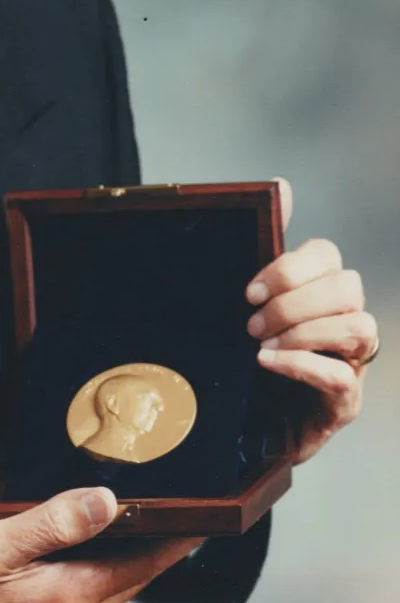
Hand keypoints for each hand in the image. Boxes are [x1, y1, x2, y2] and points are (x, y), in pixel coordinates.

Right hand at [0, 487, 199, 602]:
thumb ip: (48, 523)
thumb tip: (106, 501)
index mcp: (66, 594)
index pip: (138, 567)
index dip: (170, 542)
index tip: (199, 522)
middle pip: (129, 584)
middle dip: (154, 555)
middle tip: (175, 523)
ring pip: (108, 595)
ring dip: (127, 567)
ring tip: (138, 535)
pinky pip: (82, 599)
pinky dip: (98, 577)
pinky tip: (85, 557)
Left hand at [245, 178, 376, 464]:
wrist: (245, 420)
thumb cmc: (253, 350)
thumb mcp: (252, 297)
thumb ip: (267, 245)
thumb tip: (281, 184)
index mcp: (322, 289)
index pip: (328, 255)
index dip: (290, 267)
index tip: (248, 290)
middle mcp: (345, 319)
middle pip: (347, 287)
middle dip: (294, 301)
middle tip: (252, 321)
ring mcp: (351, 361)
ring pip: (358, 325)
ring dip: (304, 331)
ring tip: (262, 344)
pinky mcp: (345, 402)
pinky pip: (342, 376)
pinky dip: (302, 364)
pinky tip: (268, 363)